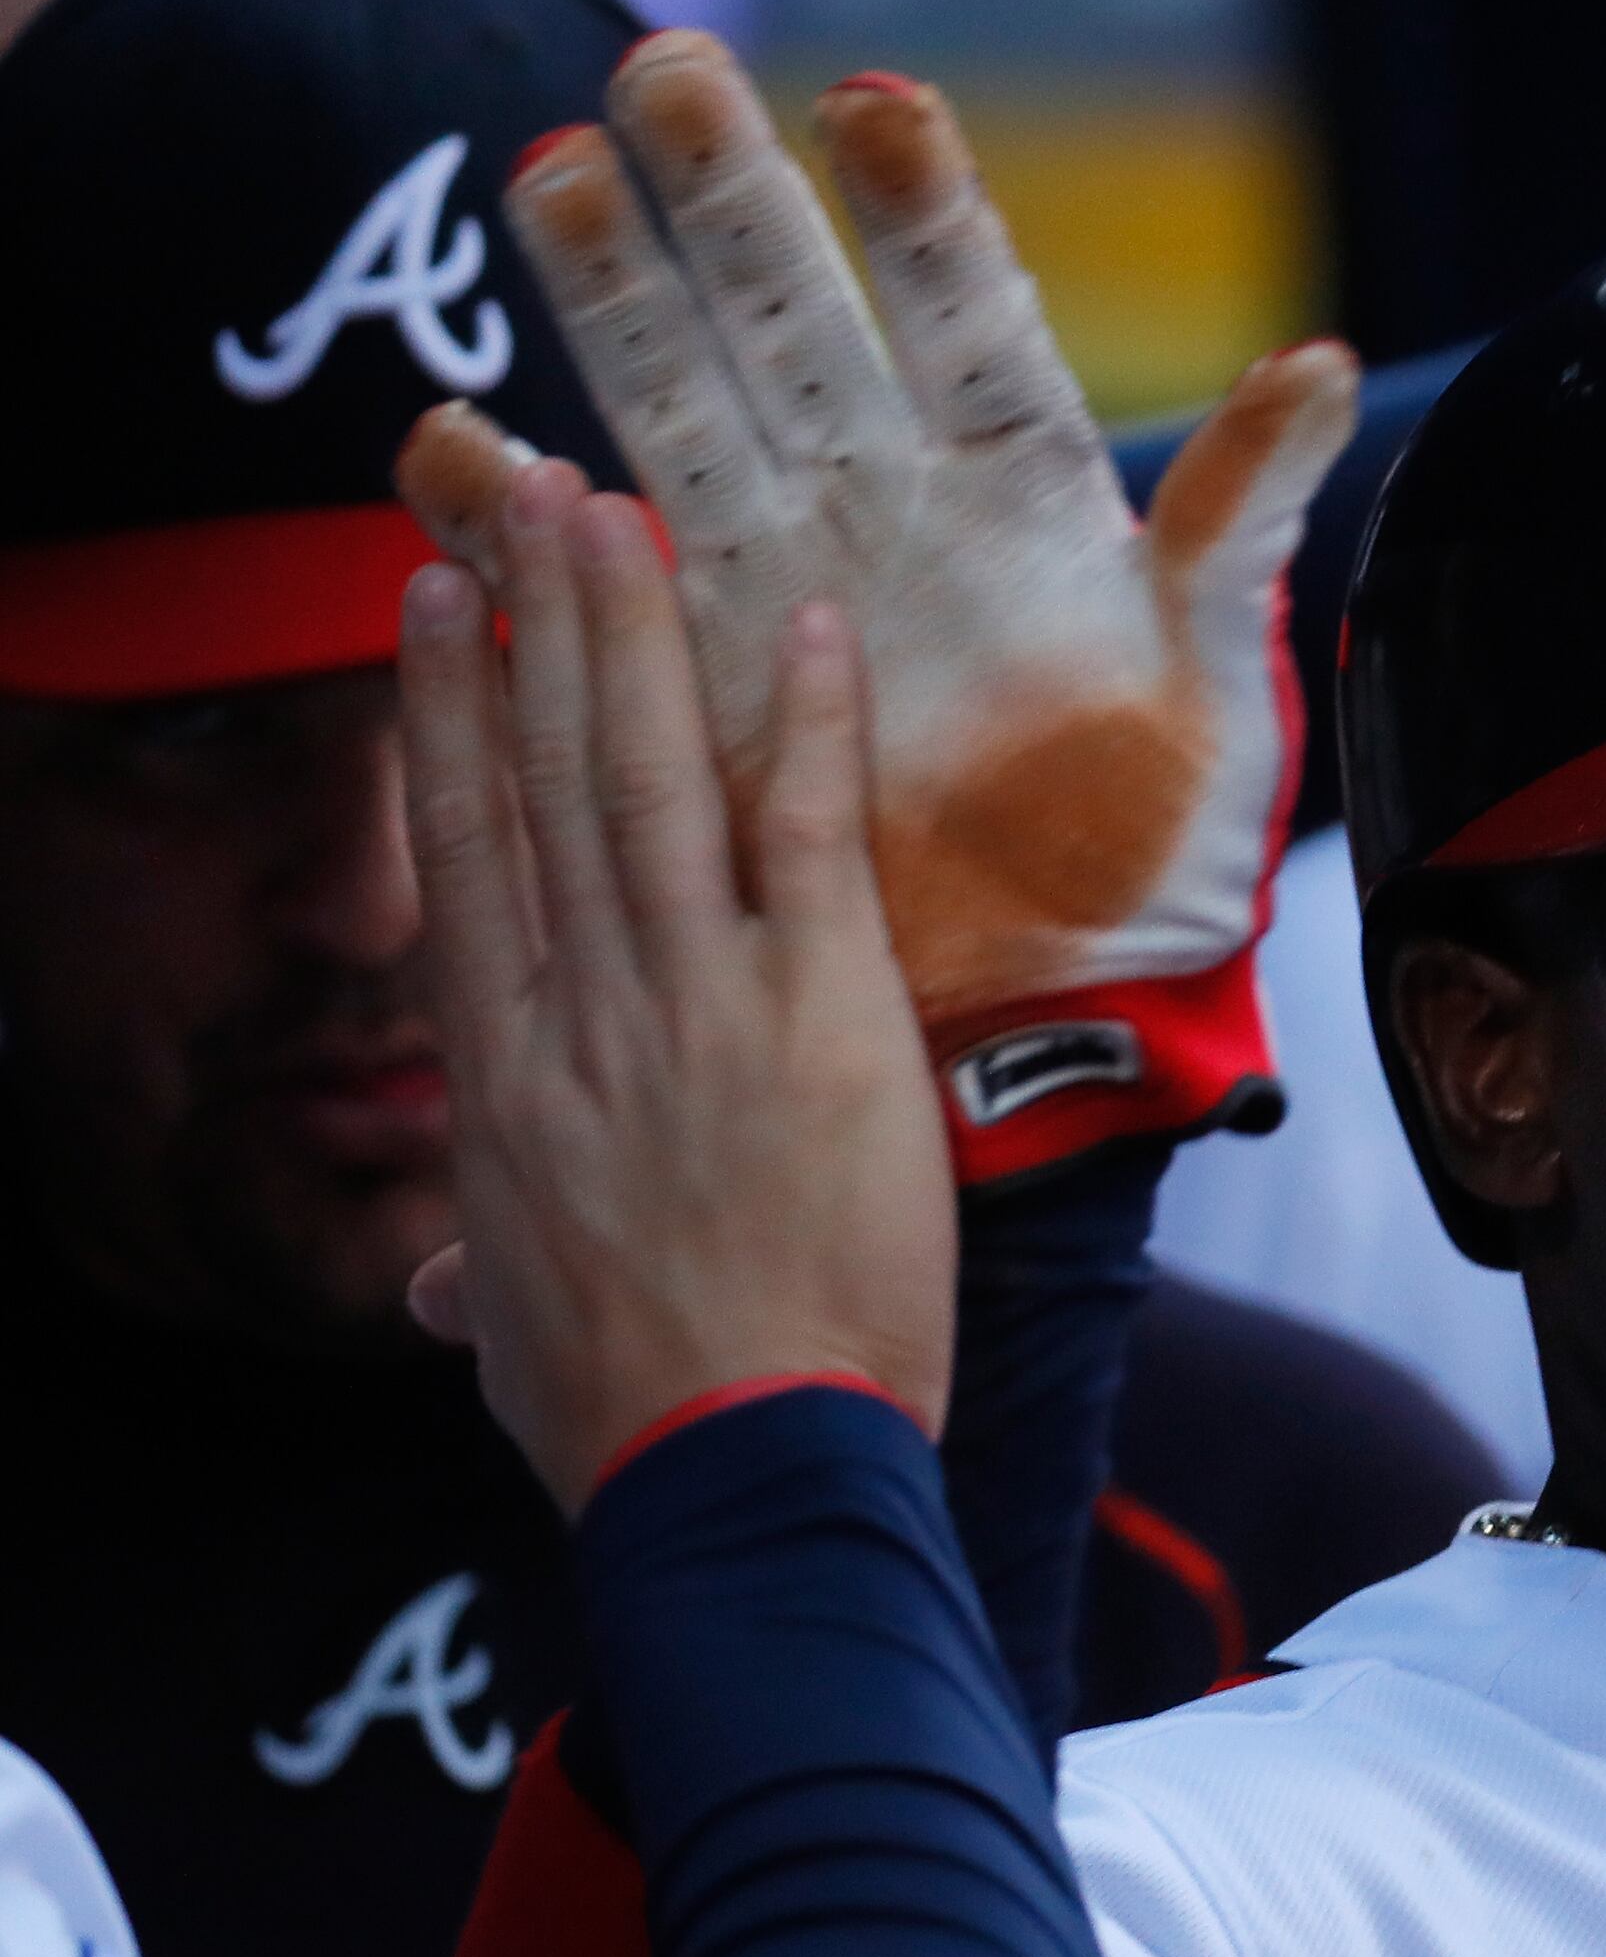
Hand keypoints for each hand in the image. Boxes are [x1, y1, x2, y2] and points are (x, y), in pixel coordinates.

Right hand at [399, 32, 1357, 1180]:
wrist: (1065, 997)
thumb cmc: (1168, 840)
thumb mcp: (1223, 674)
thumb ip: (1246, 516)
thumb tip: (1327, 364)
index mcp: (1022, 489)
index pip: (969, 310)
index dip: (923, 209)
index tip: (875, 104)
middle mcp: (886, 504)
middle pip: (795, 321)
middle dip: (732, 198)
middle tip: (666, 69)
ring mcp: (777, 579)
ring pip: (677, 407)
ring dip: (614, 300)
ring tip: (553, 176)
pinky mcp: (695, 680)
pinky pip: (583, 583)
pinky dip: (510, 520)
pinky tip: (452, 449)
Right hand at [400, 462, 954, 1513]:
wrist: (741, 1457)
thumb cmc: (630, 1418)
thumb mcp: (513, 1341)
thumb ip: (481, 1284)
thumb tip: (446, 1293)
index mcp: (502, 1077)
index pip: (466, 855)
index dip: (446, 719)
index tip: (433, 611)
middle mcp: (584, 1009)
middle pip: (549, 777)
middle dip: (536, 625)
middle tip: (531, 498)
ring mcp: (699, 999)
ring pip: (653, 776)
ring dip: (636, 635)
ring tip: (616, 518)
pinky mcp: (821, 1014)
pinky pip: (810, 837)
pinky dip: (808, 727)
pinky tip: (805, 627)